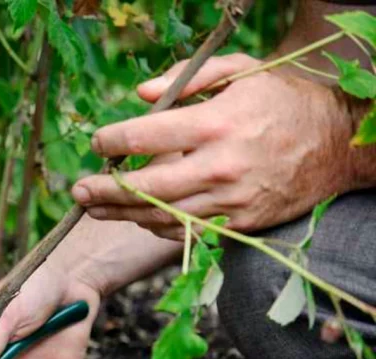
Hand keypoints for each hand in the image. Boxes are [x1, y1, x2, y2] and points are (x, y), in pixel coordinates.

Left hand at [70, 54, 357, 239]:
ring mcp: (229, 199)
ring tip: (97, 209)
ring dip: (123, 214)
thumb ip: (187, 79)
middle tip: (78, 192)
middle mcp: (219, 165)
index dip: (112, 142)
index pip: (145, 136)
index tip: (97, 144)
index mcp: (215, 123)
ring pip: (162, 216)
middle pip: (145, 187)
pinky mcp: (239, 223)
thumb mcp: (241, 71)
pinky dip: (159, 227)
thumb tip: (139, 95)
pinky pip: (188, 232)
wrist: (336, 144)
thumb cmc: (283, 100)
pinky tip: (140, 218)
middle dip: (105, 191)